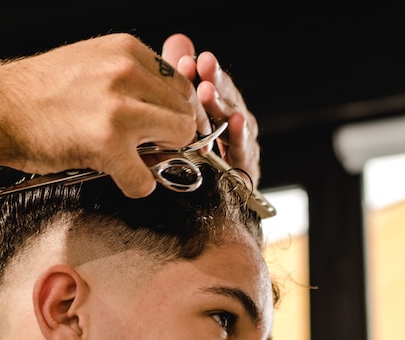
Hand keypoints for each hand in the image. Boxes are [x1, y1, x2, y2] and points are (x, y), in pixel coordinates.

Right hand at [0, 33, 211, 197]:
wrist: (0, 109)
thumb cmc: (41, 94)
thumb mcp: (93, 66)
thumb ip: (133, 80)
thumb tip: (166, 107)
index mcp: (126, 51)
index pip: (182, 86)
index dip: (180, 113)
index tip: (172, 130)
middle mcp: (127, 72)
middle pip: (185, 112)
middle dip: (173, 137)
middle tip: (152, 148)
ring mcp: (119, 107)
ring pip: (179, 138)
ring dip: (160, 157)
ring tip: (133, 159)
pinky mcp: (107, 143)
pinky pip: (145, 179)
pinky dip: (137, 185)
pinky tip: (119, 176)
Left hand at [162, 34, 260, 188]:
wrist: (207, 208)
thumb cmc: (194, 161)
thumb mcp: (179, 117)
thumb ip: (180, 81)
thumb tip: (179, 42)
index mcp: (217, 111)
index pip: (212, 85)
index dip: (202, 72)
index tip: (188, 60)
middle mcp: (233, 125)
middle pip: (226, 98)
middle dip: (214, 81)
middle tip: (201, 65)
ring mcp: (243, 145)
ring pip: (236, 120)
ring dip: (223, 104)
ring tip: (208, 91)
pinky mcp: (248, 169)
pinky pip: (244, 150)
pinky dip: (240, 135)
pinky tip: (235, 121)